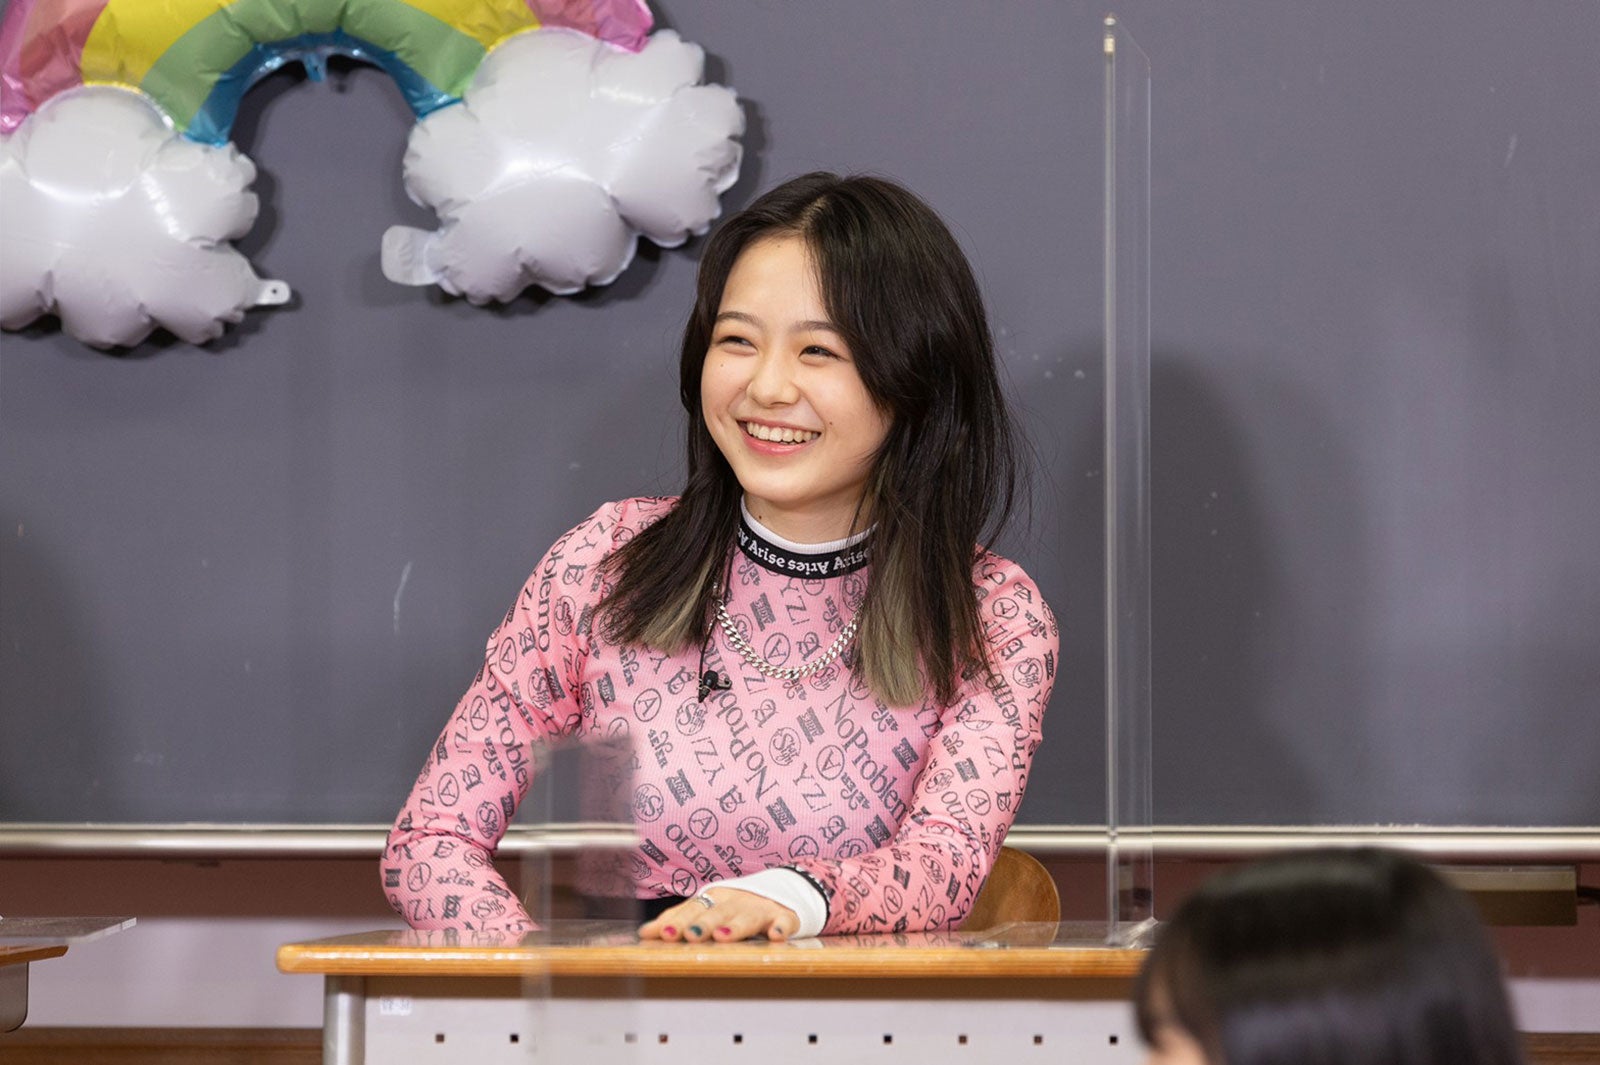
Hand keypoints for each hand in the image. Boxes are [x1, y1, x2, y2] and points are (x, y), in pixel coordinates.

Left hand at [638, 887, 798, 942]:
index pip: (693, 909)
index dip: (679, 921)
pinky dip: (781, 927)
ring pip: (747, 917)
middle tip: (690, 935)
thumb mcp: (707, 909)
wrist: (780, 893)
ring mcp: (760, 908)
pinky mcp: (783, 917)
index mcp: (714, 898)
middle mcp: (735, 901)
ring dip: (735, 926)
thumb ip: (677, 920)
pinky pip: (784, 921)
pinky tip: (776, 935)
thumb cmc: (734, 907)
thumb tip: (643, 933)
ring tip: (722, 936)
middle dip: (703, 923)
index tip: (663, 934)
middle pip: (718, 912)